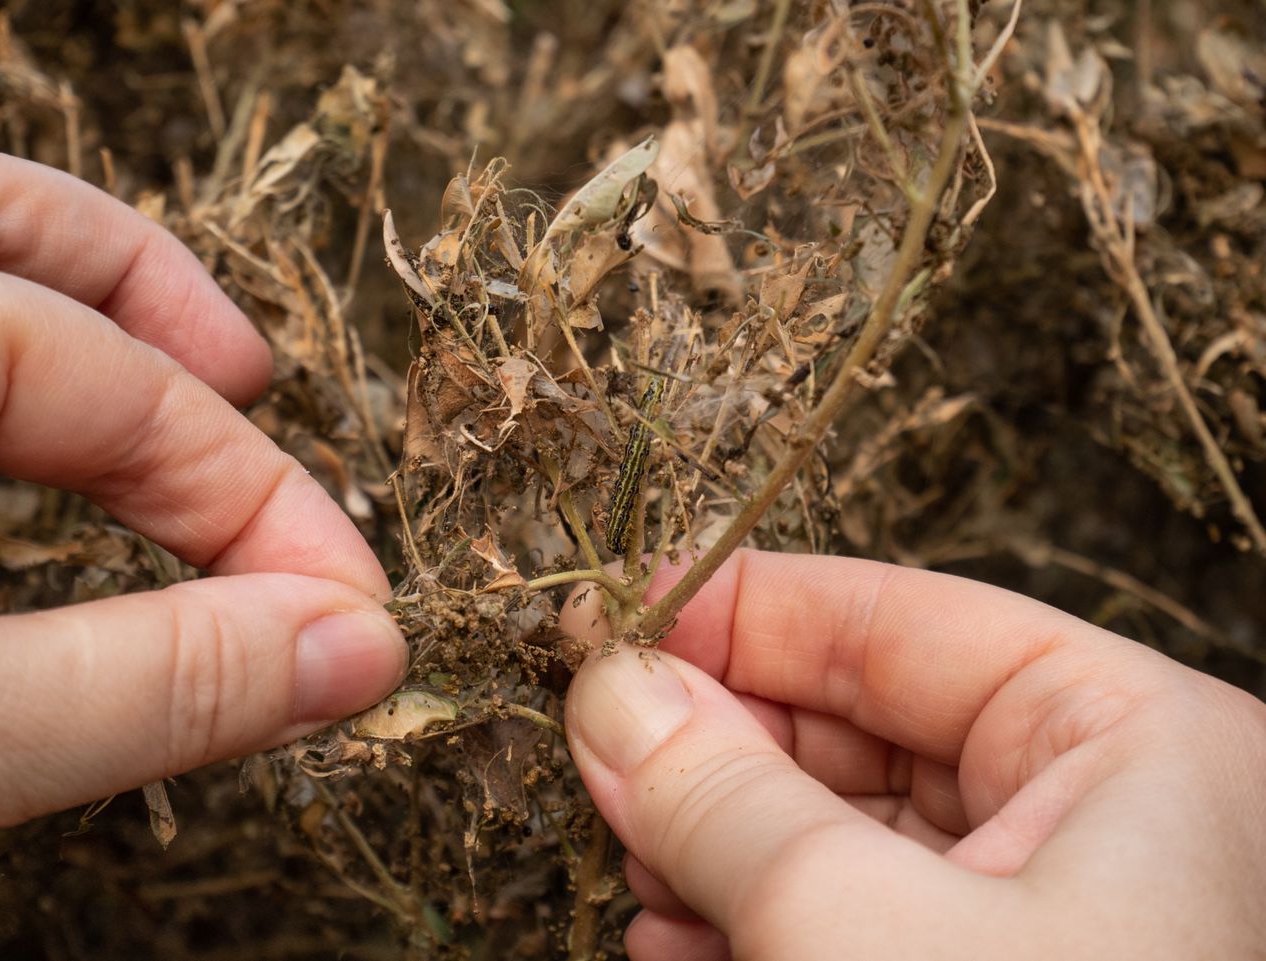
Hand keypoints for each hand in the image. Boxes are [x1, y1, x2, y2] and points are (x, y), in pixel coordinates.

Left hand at [0, 152, 405, 832]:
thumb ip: (138, 683)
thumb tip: (359, 656)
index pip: (93, 379)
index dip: (245, 495)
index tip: (347, 611)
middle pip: (12, 236)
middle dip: (162, 323)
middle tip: (261, 399)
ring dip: (88, 299)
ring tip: (196, 370)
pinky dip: (10, 348)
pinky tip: (62, 430)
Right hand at [562, 550, 1265, 958]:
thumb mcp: (855, 929)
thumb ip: (724, 796)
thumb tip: (609, 692)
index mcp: (1137, 747)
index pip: (904, 620)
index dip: (748, 607)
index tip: (620, 617)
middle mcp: (1108, 817)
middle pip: (867, 719)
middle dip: (724, 735)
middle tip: (603, 745)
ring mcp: (1055, 912)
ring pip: (847, 824)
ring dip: (721, 834)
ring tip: (629, 851)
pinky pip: (853, 915)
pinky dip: (754, 916)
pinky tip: (672, 933)